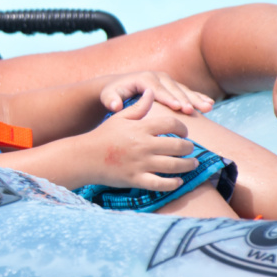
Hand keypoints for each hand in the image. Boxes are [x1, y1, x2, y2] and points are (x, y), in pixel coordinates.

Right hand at [80, 91, 199, 190]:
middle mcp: (143, 145)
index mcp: (140, 128)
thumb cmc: (103, 135)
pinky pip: (160, 184)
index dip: (183, 128)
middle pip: (177, 146)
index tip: (185, 133)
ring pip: (173, 166)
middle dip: (189, 148)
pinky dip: (172, 184)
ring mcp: (140, 164)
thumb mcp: (120, 117)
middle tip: (191, 150)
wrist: (84, 157)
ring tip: (192, 164)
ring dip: (187, 165)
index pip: (171, 124)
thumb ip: (139, 106)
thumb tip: (151, 92)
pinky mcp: (136, 179)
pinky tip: (178, 181)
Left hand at [102, 71, 214, 115]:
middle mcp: (158, 77)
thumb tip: (115, 106)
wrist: (119, 86)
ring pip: (184, 90)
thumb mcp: (108, 96)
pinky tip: (210, 104)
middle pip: (173, 89)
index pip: (157, 89)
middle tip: (193, 111)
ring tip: (208, 107)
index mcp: (144, 79)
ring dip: (196, 98)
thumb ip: (110, 100)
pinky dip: (198, 97)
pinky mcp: (172, 86)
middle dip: (184, 99)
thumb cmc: (113, 93)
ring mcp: (167, 81)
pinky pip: (187, 91)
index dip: (167, 98)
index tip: (177, 107)